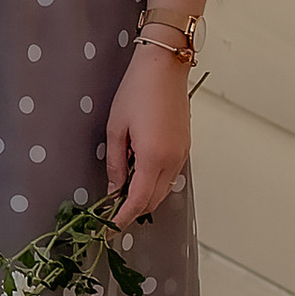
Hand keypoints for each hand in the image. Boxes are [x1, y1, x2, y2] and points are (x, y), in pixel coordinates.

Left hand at [105, 45, 190, 224]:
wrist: (164, 67)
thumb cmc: (137, 91)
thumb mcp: (116, 128)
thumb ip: (115, 162)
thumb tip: (114, 187)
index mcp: (154, 157)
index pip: (138, 201)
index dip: (123, 218)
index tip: (109, 228)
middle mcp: (172, 160)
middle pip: (153, 200)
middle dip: (133, 210)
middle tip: (111, 211)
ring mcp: (182, 154)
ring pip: (163, 189)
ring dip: (144, 195)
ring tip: (121, 190)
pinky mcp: (185, 147)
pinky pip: (169, 175)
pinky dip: (154, 182)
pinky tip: (137, 172)